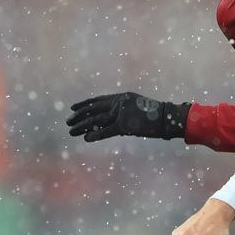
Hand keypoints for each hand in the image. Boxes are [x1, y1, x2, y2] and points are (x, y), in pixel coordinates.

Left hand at [65, 92, 187, 141]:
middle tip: (68, 122)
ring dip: (82, 126)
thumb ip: (123, 111)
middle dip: (79, 116)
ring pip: (96, 120)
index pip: (97, 101)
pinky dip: (95, 134)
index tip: (72, 108)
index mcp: (121, 97)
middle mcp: (119, 103)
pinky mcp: (125, 125)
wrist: (167, 118)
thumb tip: (112, 120)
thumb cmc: (154, 115)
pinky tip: (86, 138)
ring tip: (71, 131)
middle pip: (93, 110)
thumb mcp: (137, 108)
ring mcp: (121, 114)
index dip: (84, 105)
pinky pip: (106, 131)